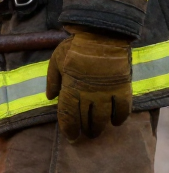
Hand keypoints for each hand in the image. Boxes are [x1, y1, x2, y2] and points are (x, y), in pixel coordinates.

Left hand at [46, 26, 133, 140]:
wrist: (101, 36)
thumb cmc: (74, 48)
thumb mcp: (55, 61)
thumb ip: (52, 81)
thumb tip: (50, 98)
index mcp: (71, 88)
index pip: (68, 115)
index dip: (69, 128)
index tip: (70, 136)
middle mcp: (89, 94)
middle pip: (86, 120)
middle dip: (84, 130)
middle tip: (84, 134)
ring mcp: (106, 92)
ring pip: (103, 118)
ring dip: (100, 127)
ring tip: (97, 132)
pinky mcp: (122, 88)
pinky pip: (123, 109)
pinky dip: (120, 118)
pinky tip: (116, 122)